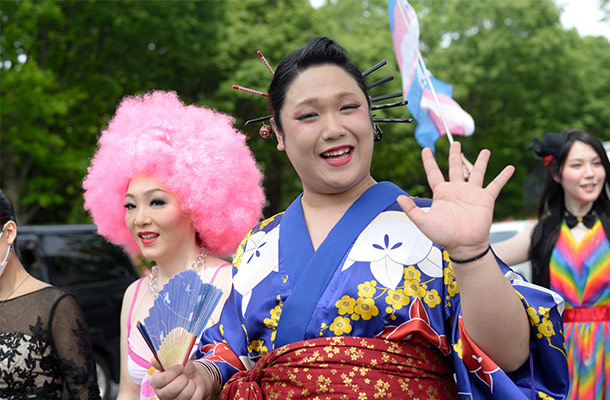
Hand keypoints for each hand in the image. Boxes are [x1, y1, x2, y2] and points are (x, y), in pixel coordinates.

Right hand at [150, 358, 209, 399]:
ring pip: (184, 395)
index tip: (180, 366)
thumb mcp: (175, 360)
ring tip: (189, 381)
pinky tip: (194, 387)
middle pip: (172, 390)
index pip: (162, 379)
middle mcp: (161, 394)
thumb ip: (165, 360)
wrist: (193, 375)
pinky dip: (197, 390)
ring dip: (191, 384)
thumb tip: (154, 360)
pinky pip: (194, 398)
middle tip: (185, 375)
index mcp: (156, 381)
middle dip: (183, 379)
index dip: (174, 371)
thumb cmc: (182, 368)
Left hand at [397, 142, 513, 258]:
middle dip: (455, 155)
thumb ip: (412, 209)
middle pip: (455, 167)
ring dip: (481, 161)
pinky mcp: (485, 199)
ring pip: (477, 172)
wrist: (463, 246)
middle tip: (455, 143)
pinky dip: (503, 176)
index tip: (426, 149)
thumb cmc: (443, 236)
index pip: (433, 173)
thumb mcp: (423, 222)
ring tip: (485, 150)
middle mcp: (457, 190)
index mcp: (442, 193)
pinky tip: (510, 167)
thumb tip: (399, 198)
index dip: (429, 161)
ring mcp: (472, 193)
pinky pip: (496, 185)